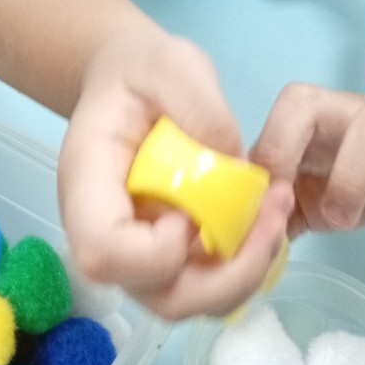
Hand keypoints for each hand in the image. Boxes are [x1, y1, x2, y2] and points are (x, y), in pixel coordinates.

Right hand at [59, 32, 293, 319]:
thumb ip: (199, 104)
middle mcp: (105, 232)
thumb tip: (232, 161)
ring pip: (187, 302)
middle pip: (156, 297)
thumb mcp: (170, 62)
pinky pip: (205, 283)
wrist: (128, 79)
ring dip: (243, 274)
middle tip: (272, 221)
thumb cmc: (141, 68)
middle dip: (224, 278)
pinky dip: (244, 265)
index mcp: (87, 182)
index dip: (156, 251)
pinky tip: (267, 220)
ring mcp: (138, 250)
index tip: (192, 210)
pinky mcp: (170, 252)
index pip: (103, 254)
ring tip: (277, 216)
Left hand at [251, 84, 364, 291]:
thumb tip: (234, 242)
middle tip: (282, 201)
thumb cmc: (354, 162)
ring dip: (348, 182)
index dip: (262, 156)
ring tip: (339, 224)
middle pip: (309, 105)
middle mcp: (355, 113)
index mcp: (315, 110)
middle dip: (286, 152)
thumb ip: (274, 200)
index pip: (276, 112)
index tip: (255, 203)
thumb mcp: (310, 174)